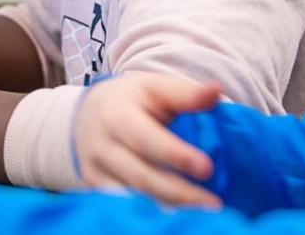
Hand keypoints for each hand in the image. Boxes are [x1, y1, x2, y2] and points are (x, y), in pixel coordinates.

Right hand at [74, 73, 222, 207]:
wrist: (88, 113)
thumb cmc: (132, 99)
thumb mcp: (156, 87)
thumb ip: (186, 94)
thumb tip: (216, 91)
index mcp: (117, 116)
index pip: (145, 139)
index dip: (175, 155)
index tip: (206, 168)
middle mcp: (101, 146)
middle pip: (141, 176)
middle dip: (178, 192)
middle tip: (213, 204)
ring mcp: (95, 170)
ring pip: (132, 197)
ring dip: (168, 208)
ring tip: (201, 213)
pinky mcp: (95, 188)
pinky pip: (123, 205)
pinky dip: (150, 213)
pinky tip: (176, 218)